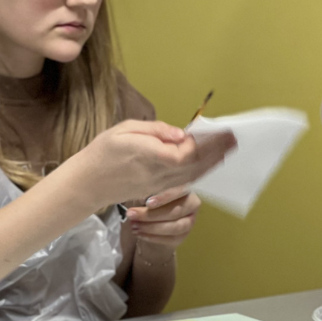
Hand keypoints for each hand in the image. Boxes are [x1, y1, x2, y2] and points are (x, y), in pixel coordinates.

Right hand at [67, 120, 235, 206]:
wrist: (87, 184)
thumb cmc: (101, 153)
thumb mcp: (121, 131)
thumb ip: (152, 130)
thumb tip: (180, 134)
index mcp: (147, 156)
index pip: (185, 153)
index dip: (205, 143)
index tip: (218, 130)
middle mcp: (157, 174)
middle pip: (195, 165)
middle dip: (216, 152)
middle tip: (234, 138)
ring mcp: (158, 185)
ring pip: (192, 175)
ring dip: (212, 162)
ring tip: (227, 149)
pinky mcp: (158, 190)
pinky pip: (184, 180)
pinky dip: (200, 170)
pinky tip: (209, 162)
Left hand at [126, 185, 200, 249]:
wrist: (150, 218)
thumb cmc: (147, 198)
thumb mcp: (145, 192)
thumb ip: (146, 192)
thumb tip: (142, 198)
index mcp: (184, 188)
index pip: (179, 191)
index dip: (164, 197)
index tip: (148, 203)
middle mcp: (192, 204)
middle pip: (176, 211)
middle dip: (151, 215)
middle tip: (131, 214)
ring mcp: (189, 221)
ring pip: (175, 227)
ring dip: (152, 227)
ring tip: (134, 225)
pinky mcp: (183, 236)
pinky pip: (170, 239)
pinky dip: (152, 237)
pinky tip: (139, 233)